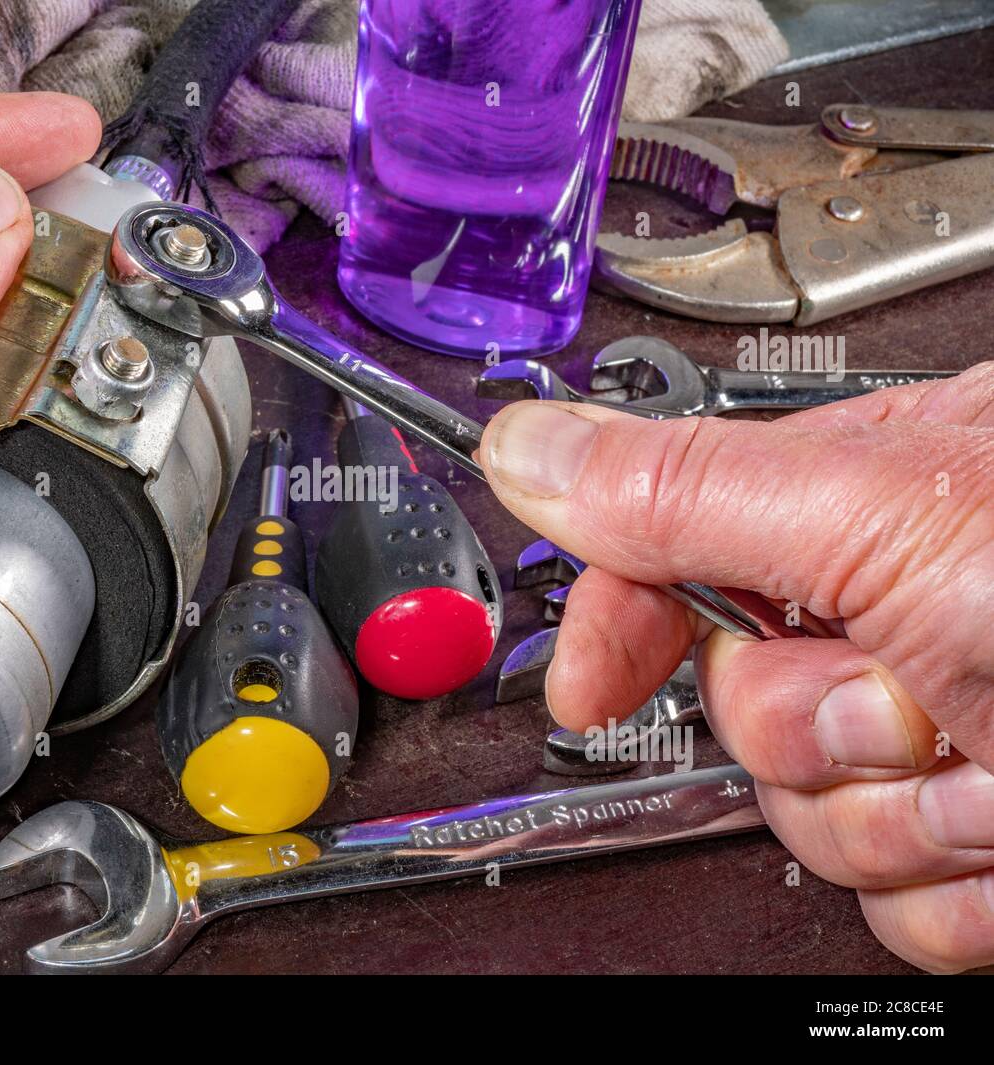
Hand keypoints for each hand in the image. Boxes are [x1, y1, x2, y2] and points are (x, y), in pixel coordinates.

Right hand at [480, 369, 993, 972]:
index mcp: (865, 509)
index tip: (588, 678)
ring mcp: (945, 739)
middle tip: (906, 694)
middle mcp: (900, 620)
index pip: (672, 552)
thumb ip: (683, 487)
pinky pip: (895, 904)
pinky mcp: (987, 845)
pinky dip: (962, 883)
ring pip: (812, 819)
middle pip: (738, 709)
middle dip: (815, 726)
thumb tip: (530, 447)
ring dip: (905, 811)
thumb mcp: (893, 516)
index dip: (616, 617)